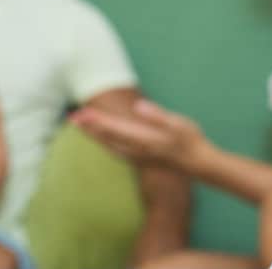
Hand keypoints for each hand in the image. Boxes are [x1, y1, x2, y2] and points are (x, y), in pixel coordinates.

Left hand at [71, 99, 208, 171]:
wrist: (199, 164)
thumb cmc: (190, 140)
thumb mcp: (178, 123)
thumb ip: (157, 115)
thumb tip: (139, 106)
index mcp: (144, 139)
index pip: (114, 128)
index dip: (97, 120)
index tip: (81, 112)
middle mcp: (137, 150)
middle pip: (107, 138)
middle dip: (89, 127)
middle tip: (72, 117)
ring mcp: (138, 157)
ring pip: (109, 146)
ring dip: (95, 135)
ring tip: (82, 125)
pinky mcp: (141, 160)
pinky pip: (116, 151)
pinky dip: (105, 143)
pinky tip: (102, 140)